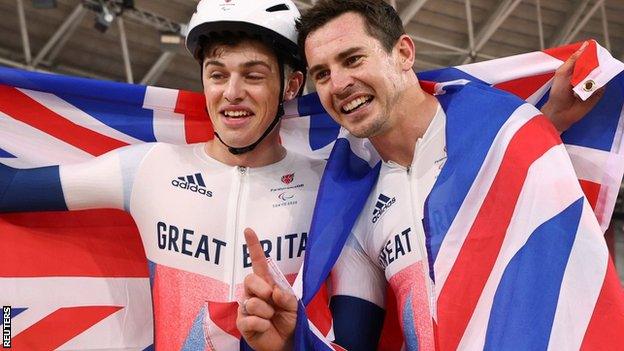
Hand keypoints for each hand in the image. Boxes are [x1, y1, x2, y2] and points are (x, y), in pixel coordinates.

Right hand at [236, 228, 297, 350]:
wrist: (286, 342)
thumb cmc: (289, 321)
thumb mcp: (294, 306)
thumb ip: (286, 297)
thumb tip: (273, 292)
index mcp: (266, 284)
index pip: (258, 263)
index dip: (253, 246)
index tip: (248, 230)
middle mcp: (253, 293)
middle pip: (249, 279)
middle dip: (263, 290)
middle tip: (273, 302)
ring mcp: (245, 307)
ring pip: (252, 302)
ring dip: (267, 312)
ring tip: (271, 318)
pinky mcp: (242, 323)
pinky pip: (250, 319)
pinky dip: (262, 324)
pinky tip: (265, 327)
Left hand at [541, 41, 604, 131]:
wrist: (559, 112)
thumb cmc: (558, 92)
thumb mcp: (562, 73)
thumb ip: (573, 60)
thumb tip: (585, 45)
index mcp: (578, 68)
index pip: (590, 57)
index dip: (593, 53)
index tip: (595, 50)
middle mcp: (587, 74)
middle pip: (598, 64)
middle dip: (597, 64)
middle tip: (590, 67)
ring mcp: (593, 83)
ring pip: (602, 74)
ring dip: (597, 75)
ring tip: (585, 81)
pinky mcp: (598, 93)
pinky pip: (603, 86)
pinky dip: (598, 85)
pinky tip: (589, 89)